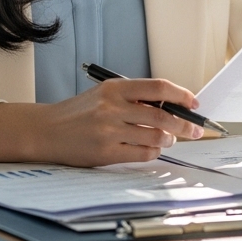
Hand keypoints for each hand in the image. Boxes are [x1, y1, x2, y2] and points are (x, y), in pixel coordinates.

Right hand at [0, 78, 204, 166]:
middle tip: (194, 130)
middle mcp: (113, 107)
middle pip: (162, 114)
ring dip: (168, 139)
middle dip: (184, 124)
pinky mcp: (106, 152)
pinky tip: (152, 148)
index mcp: (115, 87)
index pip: (158, 87)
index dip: (181, 95)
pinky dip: (153, 152)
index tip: (194, 103)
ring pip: (155, 136)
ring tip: (168, 138)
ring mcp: (109, 130)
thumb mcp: (104, 94)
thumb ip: (134, 98)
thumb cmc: (79, 112)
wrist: (47, 130)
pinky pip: (142, 154)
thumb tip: (171, 105)